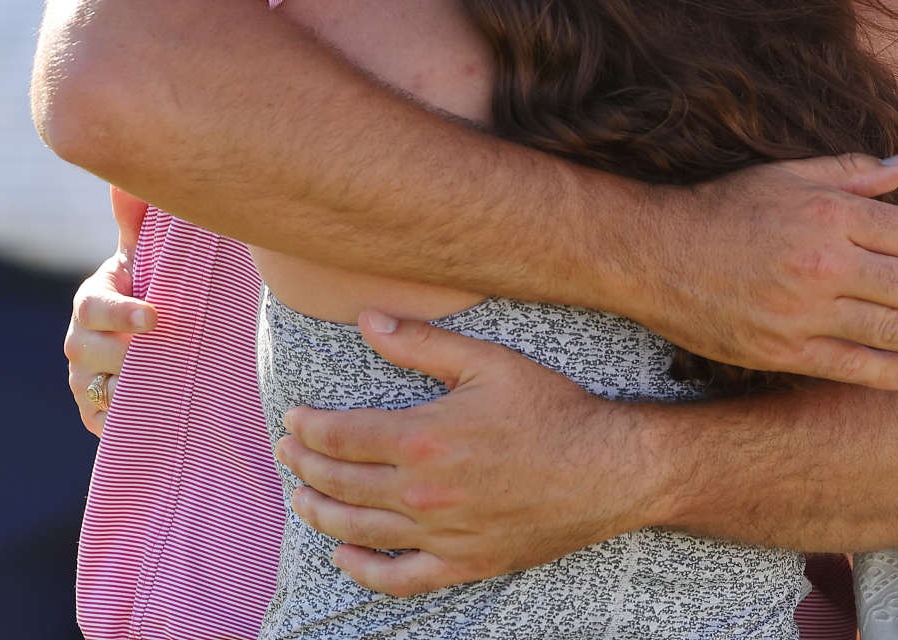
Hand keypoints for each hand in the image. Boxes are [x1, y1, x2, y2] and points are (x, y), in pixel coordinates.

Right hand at [64, 186, 157, 435]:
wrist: (163, 335)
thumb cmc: (157, 286)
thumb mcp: (151, 254)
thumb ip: (138, 220)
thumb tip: (126, 184)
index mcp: (92, 299)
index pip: (93, 307)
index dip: (120, 313)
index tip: (154, 317)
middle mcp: (80, 340)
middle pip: (85, 351)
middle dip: (123, 352)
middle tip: (161, 352)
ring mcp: (85, 377)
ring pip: (91, 387)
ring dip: (122, 386)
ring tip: (159, 383)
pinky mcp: (97, 410)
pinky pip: (100, 420)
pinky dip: (119, 419)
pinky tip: (149, 413)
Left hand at [276, 311, 653, 596]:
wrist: (608, 468)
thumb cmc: (552, 409)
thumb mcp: (488, 362)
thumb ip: (422, 343)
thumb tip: (367, 319)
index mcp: (425, 437)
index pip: (341, 436)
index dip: (308, 428)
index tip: (294, 419)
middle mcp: (424, 491)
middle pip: (340, 482)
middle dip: (305, 464)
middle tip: (288, 451)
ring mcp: (442, 533)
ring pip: (358, 530)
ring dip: (320, 512)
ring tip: (300, 496)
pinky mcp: (465, 562)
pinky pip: (400, 578)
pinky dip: (363, 571)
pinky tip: (343, 558)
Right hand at [632, 151, 897, 391]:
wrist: (655, 253)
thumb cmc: (727, 207)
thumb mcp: (790, 174)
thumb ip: (855, 171)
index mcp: (829, 214)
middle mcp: (823, 263)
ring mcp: (802, 311)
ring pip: (890, 330)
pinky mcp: (781, 350)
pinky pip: (845, 365)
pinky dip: (885, 372)